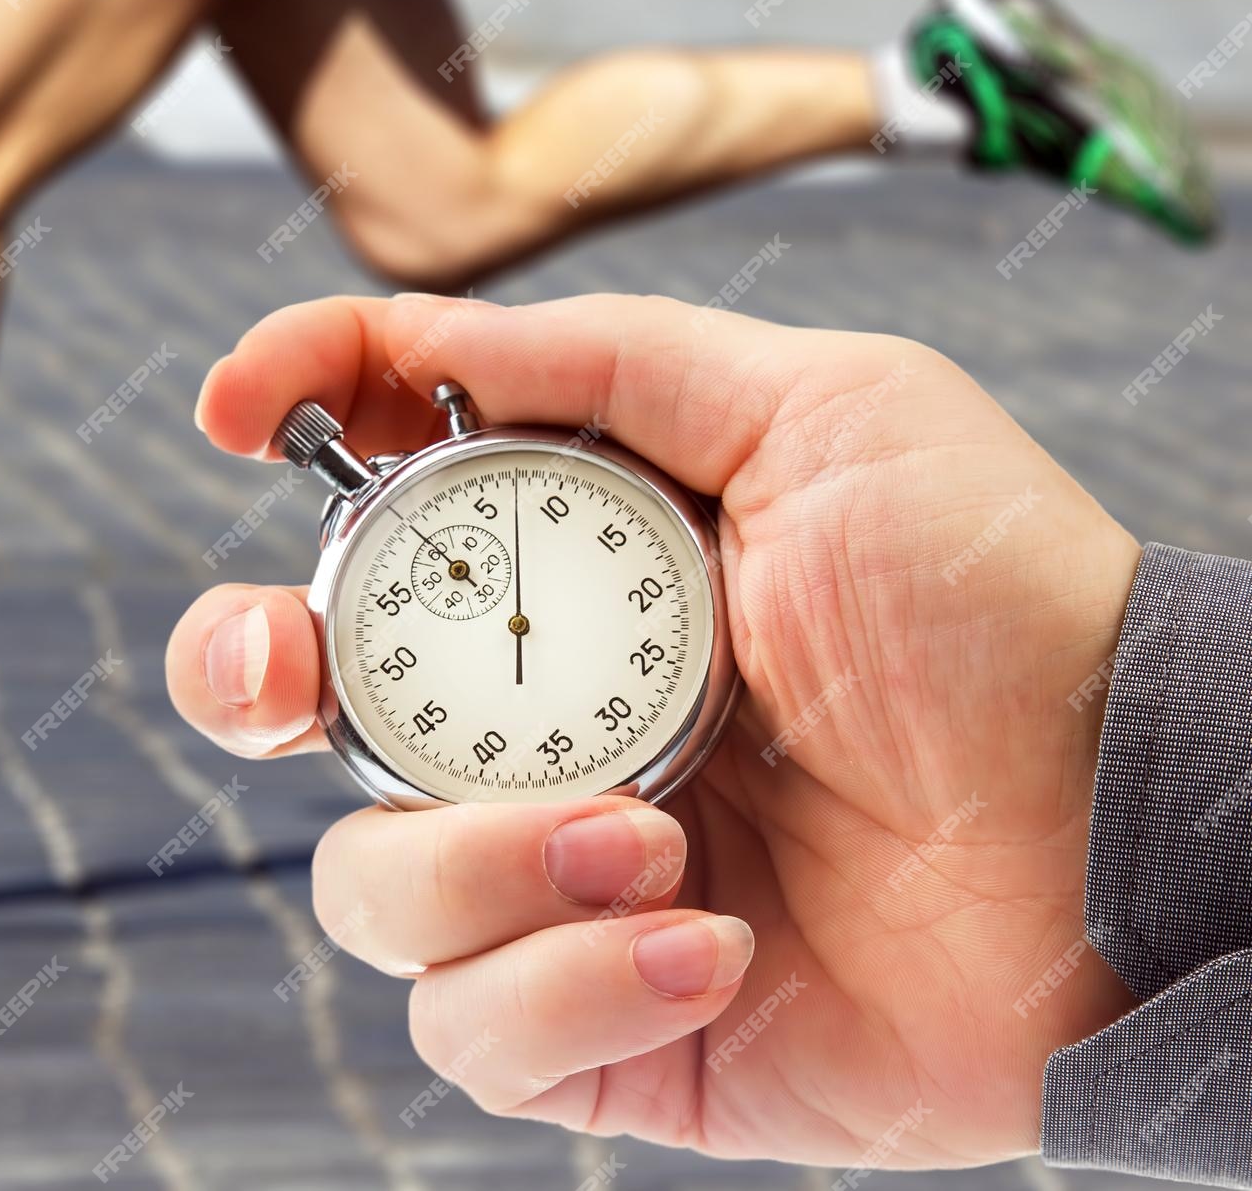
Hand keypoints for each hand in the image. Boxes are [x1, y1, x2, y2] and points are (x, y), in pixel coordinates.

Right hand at [167, 293, 1139, 1167]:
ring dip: (481, 861)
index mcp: (566, 573)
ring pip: (369, 886)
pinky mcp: (602, 1020)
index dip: (286, 429)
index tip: (238, 408)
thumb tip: (415, 337)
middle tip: (289, 679)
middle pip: (293, 703)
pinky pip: (478, 1027)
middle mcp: (534, 722)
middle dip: (249, 675)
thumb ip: (609, 360)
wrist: (1127, 839)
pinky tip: (714, 945)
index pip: (371, 499)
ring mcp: (556, 877)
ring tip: (656, 841)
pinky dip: (576, 983)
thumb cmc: (998, 607)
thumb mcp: (822, 409)